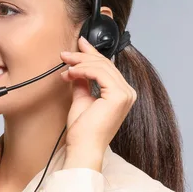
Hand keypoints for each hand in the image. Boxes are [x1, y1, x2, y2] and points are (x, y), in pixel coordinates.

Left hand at [59, 36, 136, 170]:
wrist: (83, 147)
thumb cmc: (83, 130)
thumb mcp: (81, 99)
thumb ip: (82, 82)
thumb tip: (77, 68)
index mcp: (121, 94)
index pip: (107, 68)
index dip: (92, 53)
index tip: (79, 44)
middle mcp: (127, 93)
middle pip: (105, 64)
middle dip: (82, 56)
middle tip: (65, 54)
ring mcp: (125, 94)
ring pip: (101, 66)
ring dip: (80, 62)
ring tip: (64, 65)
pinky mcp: (118, 96)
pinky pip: (99, 73)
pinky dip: (82, 70)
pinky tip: (70, 73)